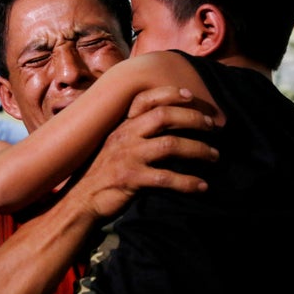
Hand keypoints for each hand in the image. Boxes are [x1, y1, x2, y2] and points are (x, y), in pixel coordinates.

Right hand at [64, 86, 217, 220]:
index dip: (170, 93)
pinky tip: (202, 186)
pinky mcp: (131, 179)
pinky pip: (167, 178)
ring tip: (214, 155)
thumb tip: (160, 124)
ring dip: (198, 149)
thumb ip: (131, 132)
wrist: (79, 200)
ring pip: (171, 145)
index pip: (146, 99)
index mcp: (121, 125)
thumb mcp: (111, 145)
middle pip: (165, 116)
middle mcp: (125, 135)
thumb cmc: (100, 172)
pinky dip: (188, 182)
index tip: (191, 96)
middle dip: (194, 118)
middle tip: (213, 126)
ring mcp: (128, 156)